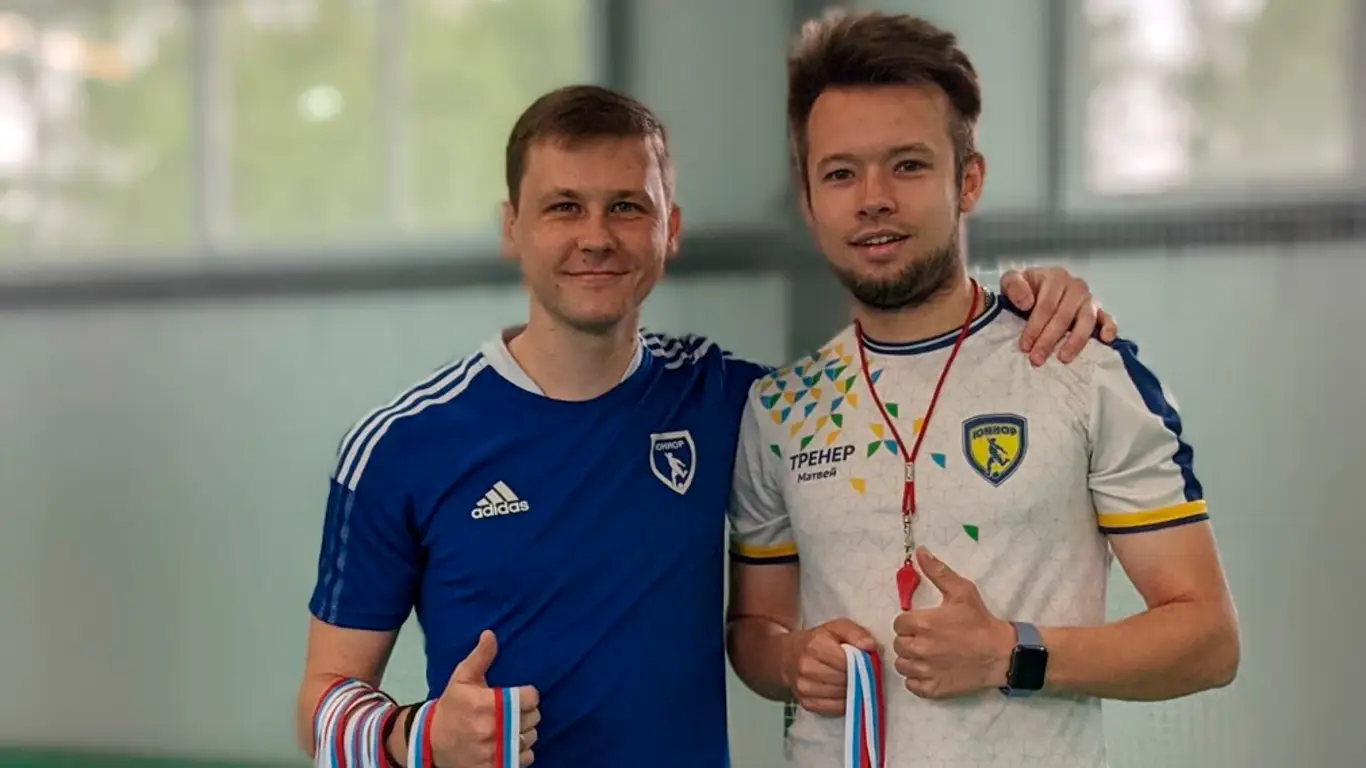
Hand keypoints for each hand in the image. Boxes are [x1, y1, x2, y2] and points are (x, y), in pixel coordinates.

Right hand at [431, 630, 539, 766]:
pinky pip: (524, 758)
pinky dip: (522, 752)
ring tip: (513, 728)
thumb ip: (480, 657)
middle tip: (515, 712)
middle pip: (534, 718)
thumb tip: (490, 634)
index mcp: (487, 704)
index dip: (528, 695)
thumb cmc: (451, 706)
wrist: (431, 742)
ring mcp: (494, 751)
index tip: (520, 695)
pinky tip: (511, 745)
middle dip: (527, 713)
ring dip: (526, 732)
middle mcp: (493, 729)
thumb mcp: (462, 678)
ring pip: (531, 738)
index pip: (530, 698)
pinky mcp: (494, 767)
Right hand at [780, 619, 878, 716]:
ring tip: (851, 680)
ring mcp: (804, 688)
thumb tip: (870, 646)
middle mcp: (806, 668)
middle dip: (856, 676)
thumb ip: (855, 633)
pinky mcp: (807, 703)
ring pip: (841, 695)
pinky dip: (844, 702)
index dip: (860, 663)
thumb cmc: (817, 641)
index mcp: (815, 646)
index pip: (846, 662)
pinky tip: (844, 691)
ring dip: (852, 690)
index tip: (865, 661)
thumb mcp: (836, 628)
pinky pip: (835, 709)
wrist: (788, 657)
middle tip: (859, 671)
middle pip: (844, 680)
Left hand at [891, 548, 1014, 699]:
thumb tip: (920, 551)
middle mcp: (919, 649)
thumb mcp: (961, 591)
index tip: (925, 624)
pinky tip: (931, 670)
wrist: (1001, 654)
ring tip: (929, 655)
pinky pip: (911, 685)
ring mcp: (925, 671)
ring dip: (911, 660)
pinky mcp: (933, 689)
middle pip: (899, 644)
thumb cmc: (979, 621)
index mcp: (922, 624)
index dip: (910, 622)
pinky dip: (918, 679)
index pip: (899, 623)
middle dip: (910, 640)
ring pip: (902, 666)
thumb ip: (938, 571)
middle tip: (929, 639)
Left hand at [999, 267, 1117, 364]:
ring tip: (1063, 358)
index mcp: (1055, 277)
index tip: (1025, 346)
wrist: (1034, 290)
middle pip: (1063, 316)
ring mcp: (1089, 299)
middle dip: (1049, 339)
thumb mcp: (1011, 281)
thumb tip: (1027, 302)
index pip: (1046, 305)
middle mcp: (1075, 286)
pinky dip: (1109, 328)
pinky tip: (1105, 340)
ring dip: (1075, 341)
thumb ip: (1014, 286)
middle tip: (1037, 358)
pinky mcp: (1098, 311)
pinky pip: (1108, 319)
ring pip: (1086, 320)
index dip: (1035, 327)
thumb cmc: (1024, 289)